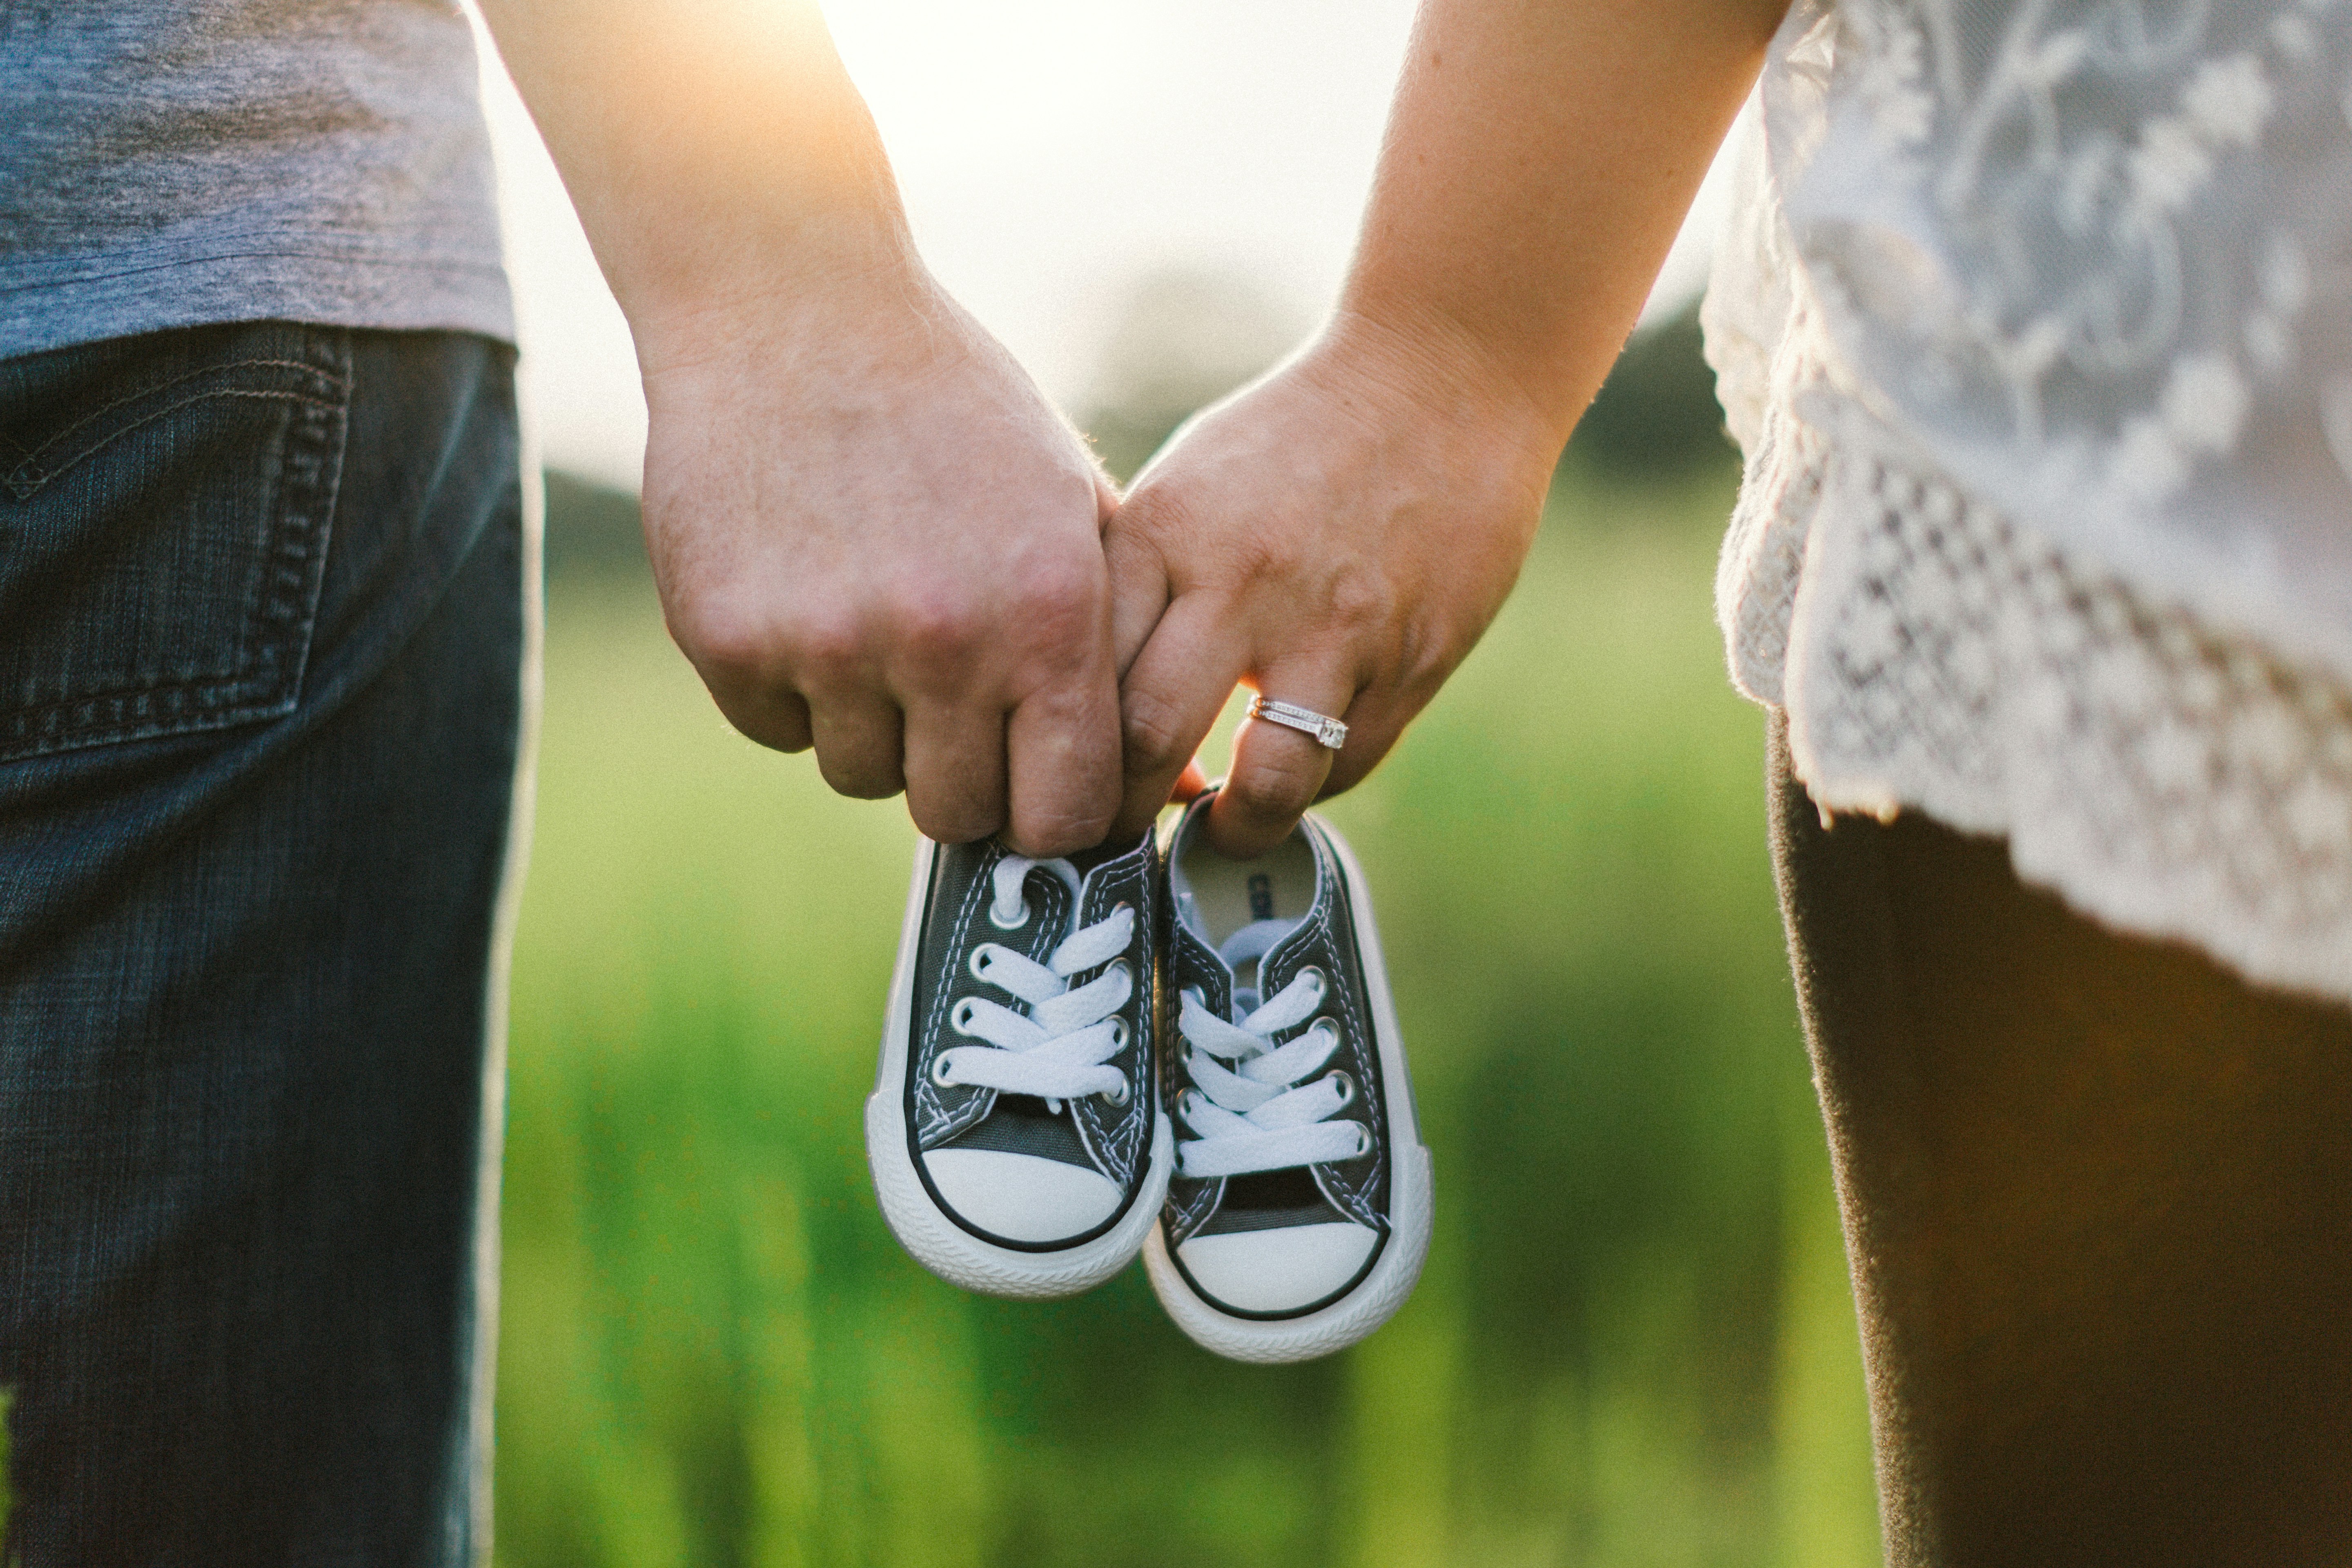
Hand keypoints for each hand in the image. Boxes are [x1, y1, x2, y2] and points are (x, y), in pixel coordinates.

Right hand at [637, 266, 1123, 855]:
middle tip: (945, 696)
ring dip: (872, 724)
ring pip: (860, 775)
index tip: (1032, 785)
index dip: (1049, 815)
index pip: (1065, 813)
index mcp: (1047, 615)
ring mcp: (828, 646)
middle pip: (956, 813)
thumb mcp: (1071, 509)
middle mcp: (943, 642)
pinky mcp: (730, 641)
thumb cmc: (958, 414)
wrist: (795, 310)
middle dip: (958, 774)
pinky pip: (776, 729)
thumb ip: (1122, 649)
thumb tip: (1176, 794)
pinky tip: (805, 592)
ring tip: (873, 616)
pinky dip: (791, 688)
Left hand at [1104, 311, 1561, 856]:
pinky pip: (1343, 764)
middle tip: (1117, 835)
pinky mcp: (1411, 659)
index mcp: (1167, 533)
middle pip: (1147, 742)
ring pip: (1264, 783)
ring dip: (1231, 828)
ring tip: (1217, 829)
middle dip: (1121, 815)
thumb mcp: (1186, 488)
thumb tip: (1076, 703)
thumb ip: (1136, 586)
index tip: (1057, 783)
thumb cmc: (1292, 440)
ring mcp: (1335, 628)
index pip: (1082, 675)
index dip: (1059, 752)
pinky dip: (1309, 787)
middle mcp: (1244, 582)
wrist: (1444, 381)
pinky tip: (1290, 771)